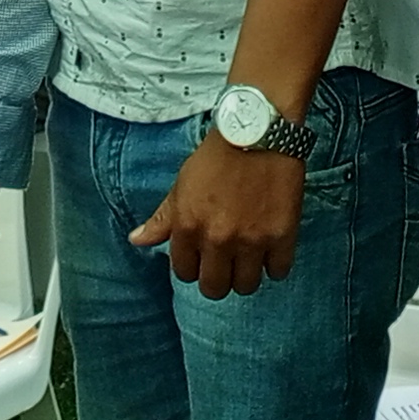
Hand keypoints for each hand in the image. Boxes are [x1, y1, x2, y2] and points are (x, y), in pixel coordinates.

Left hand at [129, 131, 303, 296]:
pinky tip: (271, 249)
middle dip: (218, 279)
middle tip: (226, 263)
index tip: (202, 257)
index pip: (184, 273)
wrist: (258, 131)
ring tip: (248, 257)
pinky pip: (278, 272)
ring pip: (245, 286)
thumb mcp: (181, 184)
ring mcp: (251, 241)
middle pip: (214, 288)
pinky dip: (275, 265)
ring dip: (246, 275)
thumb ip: (162, 218)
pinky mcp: (281, 236)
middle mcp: (217, 239)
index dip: (193, 266)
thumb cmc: (217, 155)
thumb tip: (137, 240)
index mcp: (187, 227)